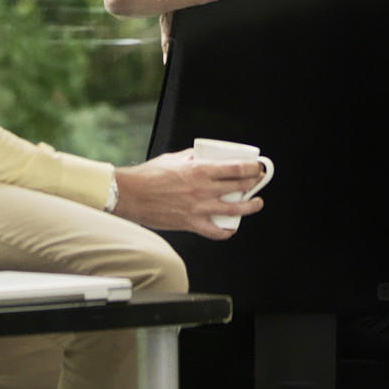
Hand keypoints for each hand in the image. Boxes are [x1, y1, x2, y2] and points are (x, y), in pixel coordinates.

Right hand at [111, 149, 266, 240]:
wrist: (129, 195)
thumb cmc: (147, 176)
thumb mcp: (173, 159)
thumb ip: (191, 157)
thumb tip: (202, 156)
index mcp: (200, 170)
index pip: (236, 168)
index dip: (252, 167)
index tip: (258, 166)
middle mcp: (203, 189)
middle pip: (240, 187)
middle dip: (255, 183)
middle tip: (259, 180)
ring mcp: (198, 208)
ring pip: (234, 210)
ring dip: (250, 207)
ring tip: (256, 203)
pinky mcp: (190, 223)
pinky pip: (215, 231)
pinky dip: (225, 232)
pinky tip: (231, 229)